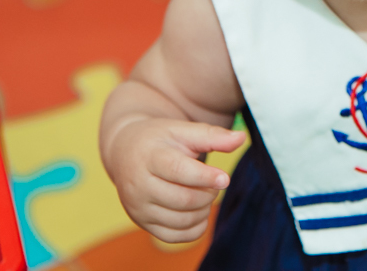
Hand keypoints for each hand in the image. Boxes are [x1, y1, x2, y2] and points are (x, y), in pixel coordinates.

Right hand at [104, 117, 245, 242]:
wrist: (125, 151)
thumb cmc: (160, 140)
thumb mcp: (182, 130)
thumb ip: (212, 136)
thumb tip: (241, 138)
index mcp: (149, 158)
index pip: (179, 172)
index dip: (205, 177)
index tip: (225, 178)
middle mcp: (139, 185)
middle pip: (183, 200)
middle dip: (208, 194)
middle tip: (215, 182)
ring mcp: (138, 208)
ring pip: (181, 221)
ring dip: (203, 210)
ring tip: (206, 194)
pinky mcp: (142, 223)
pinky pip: (174, 237)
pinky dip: (194, 228)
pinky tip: (200, 212)